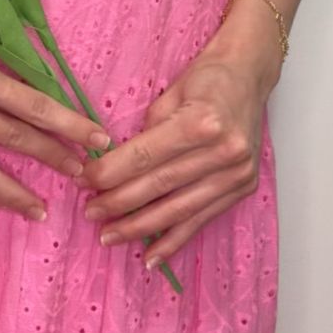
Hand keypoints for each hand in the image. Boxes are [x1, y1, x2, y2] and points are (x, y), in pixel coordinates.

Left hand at [80, 52, 265, 267]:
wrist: (248, 75)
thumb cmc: (206, 80)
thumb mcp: (169, 96)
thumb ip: (146, 134)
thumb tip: (112, 168)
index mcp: (201, 122)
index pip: (144, 157)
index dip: (109, 173)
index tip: (84, 182)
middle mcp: (222, 150)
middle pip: (158, 186)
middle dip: (118, 203)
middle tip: (90, 213)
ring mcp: (236, 173)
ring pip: (178, 210)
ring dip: (140, 228)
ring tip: (110, 237)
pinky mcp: (242, 188)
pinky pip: (201, 220)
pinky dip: (174, 240)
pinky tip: (152, 256)